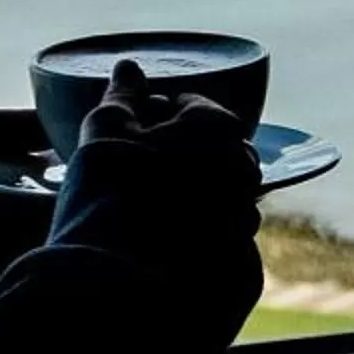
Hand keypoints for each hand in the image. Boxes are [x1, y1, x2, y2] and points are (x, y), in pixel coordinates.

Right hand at [57, 60, 262, 334]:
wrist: (114, 285)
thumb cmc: (107, 195)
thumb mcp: (105, 131)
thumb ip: (123, 95)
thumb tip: (129, 68)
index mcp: (218, 128)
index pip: (189, 107)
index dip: (155, 119)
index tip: (130, 140)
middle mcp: (245, 171)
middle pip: (211, 153)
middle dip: (180, 158)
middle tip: (135, 178)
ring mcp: (247, 222)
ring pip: (218, 200)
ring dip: (191, 201)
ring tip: (144, 220)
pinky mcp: (243, 270)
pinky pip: (220, 245)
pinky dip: (197, 244)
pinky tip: (161, 253)